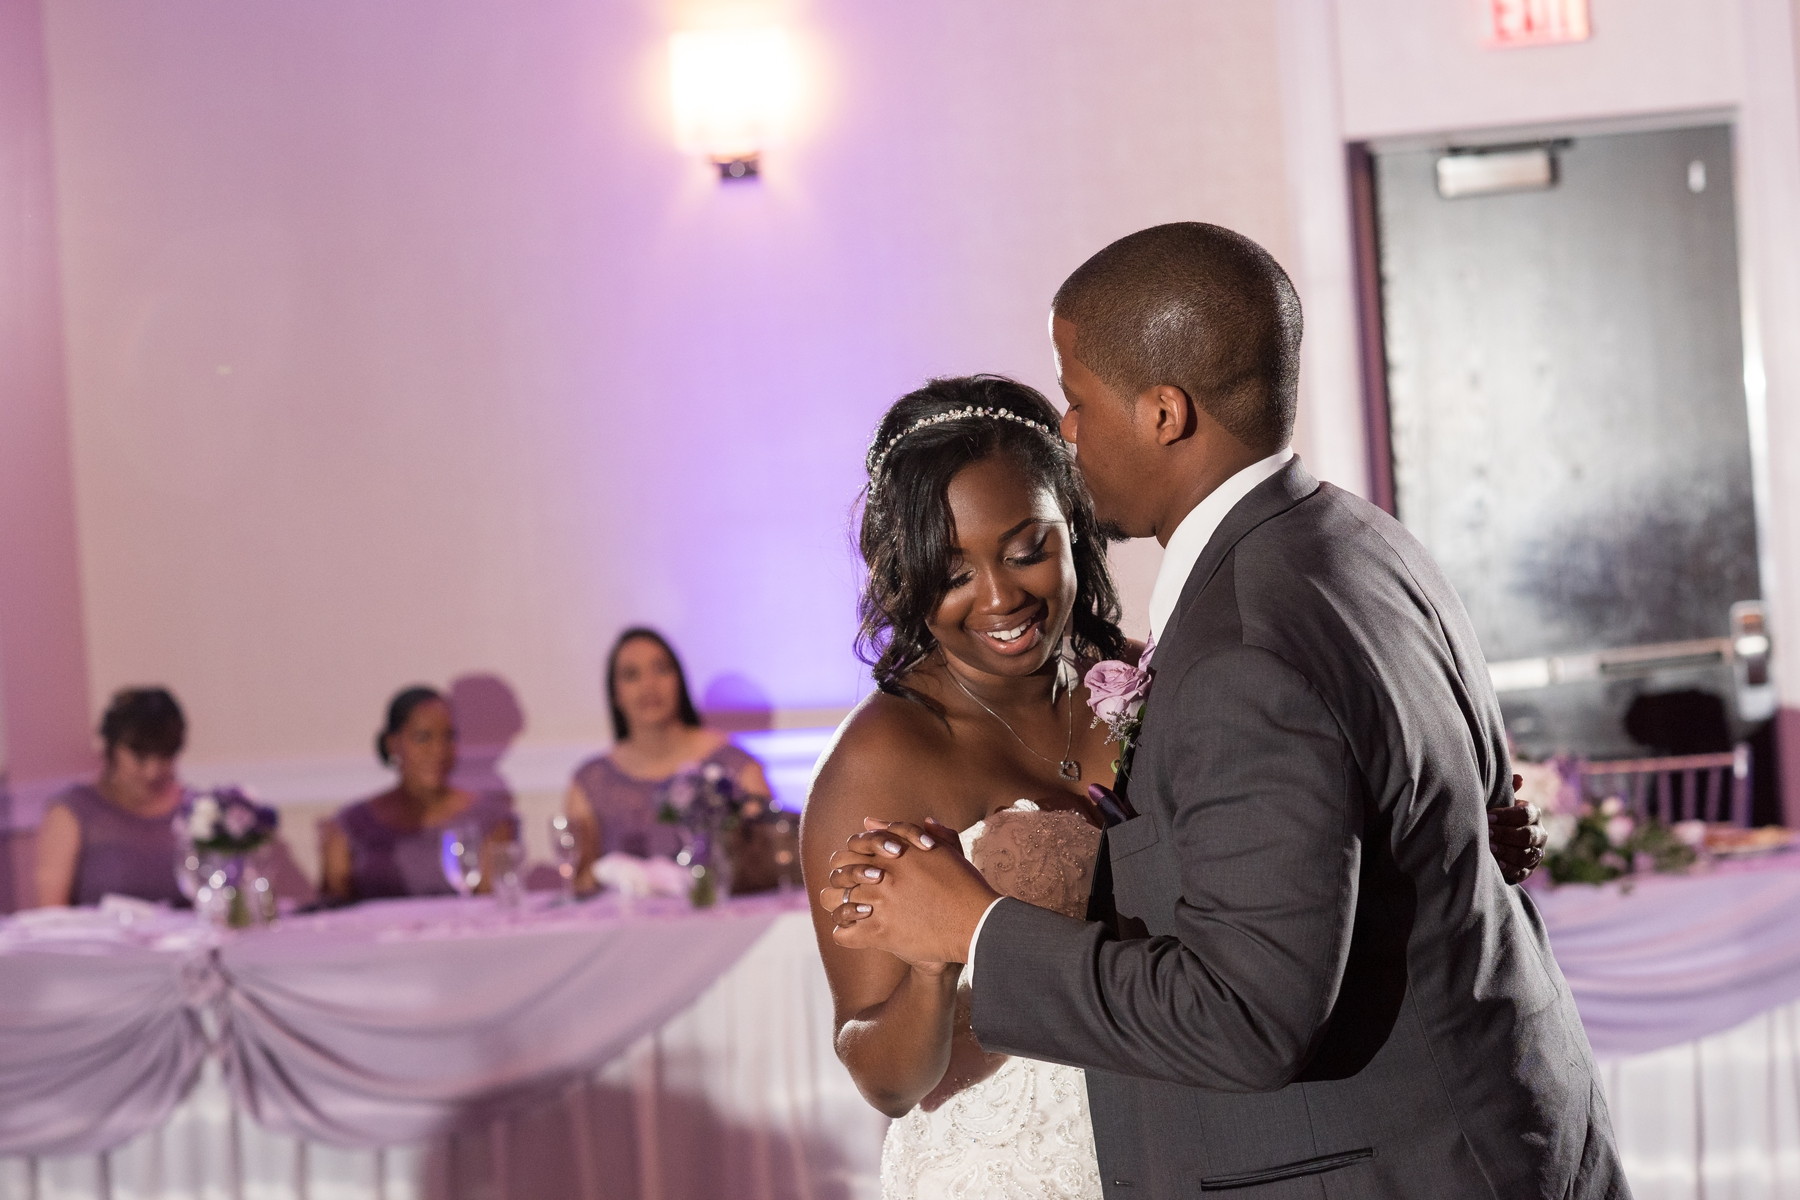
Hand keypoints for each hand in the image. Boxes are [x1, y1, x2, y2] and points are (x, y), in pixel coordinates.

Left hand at [817, 818, 999, 968]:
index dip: (852, 855)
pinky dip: (845, 933)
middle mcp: (883, 874)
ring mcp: (879, 904)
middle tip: (850, 889)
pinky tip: (857, 932)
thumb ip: (913, 831)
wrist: (977, 925)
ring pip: (836, 900)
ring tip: (852, 911)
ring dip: (841, 905)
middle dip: (842, 879)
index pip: (855, 845)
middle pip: (840, 871)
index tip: (859, 866)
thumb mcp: (946, 850)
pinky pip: (843, 933)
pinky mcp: (880, 933)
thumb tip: (877, 820)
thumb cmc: (965, 886)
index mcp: (896, 852)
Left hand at [1489, 773, 1547, 883]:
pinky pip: (1523, 871)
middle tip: (1487, 834)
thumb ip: (1507, 790)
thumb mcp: (1499, 802)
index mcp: (1533, 814)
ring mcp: (1536, 852)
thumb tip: (1519, 778)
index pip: (1526, 814)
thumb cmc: (1495, 815)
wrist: (1495, 838)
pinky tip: (1498, 864)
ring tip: (1490, 848)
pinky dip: (1510, 868)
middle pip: (1527, 836)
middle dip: (1505, 834)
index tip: (1489, 817)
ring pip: (1526, 854)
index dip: (1507, 816)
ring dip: (1507, 851)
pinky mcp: (1529, 869)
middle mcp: (1539, 833)